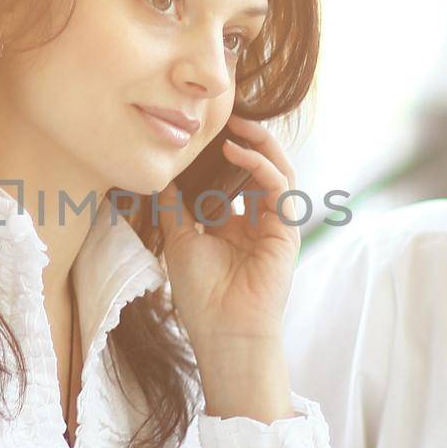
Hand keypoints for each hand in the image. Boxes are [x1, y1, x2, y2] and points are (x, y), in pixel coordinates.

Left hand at [161, 116, 298, 422]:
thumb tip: (159, 176)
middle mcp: (259, 220)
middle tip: (224, 116)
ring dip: (259, 143)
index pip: (236, 176)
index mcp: (235, 224)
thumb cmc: (201, 294)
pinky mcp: (287, 230)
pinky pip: (280, 186)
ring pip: (277, 169)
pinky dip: (261, 165)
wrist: (223, 330)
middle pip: (261, 167)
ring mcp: (276, 224)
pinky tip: (238, 151)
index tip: (204, 129)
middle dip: (247, 139)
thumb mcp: (179, 240)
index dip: (225, 151)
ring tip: (235, 124)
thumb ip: (175, 207)